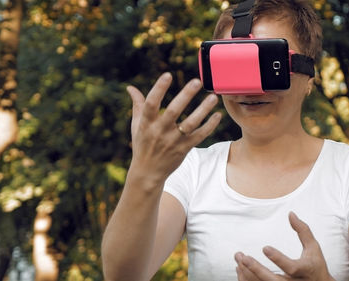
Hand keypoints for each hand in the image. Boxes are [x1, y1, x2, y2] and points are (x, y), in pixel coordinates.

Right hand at [127, 73, 220, 187]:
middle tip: (196, 81)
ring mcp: (173, 141)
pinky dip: (209, 126)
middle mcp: (160, 131)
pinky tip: (217, 115)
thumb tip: (130, 87)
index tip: (168, 75)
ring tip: (213, 97)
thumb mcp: (137, 125)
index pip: (151, 103)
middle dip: (185, 95)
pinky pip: (199, 136)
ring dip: (203, 110)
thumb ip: (137, 105)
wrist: (148, 173)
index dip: (158, 89)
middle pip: (173, 111)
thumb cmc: (142, 144)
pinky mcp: (184, 149)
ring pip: (190, 123)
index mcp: (146, 123)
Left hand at [235, 212, 334, 280]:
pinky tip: (241, 268)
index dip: (278, 259)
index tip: (265, 247)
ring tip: (239, 260)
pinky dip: (249, 279)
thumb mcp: (313, 248)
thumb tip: (291, 214)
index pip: (291, 267)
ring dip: (249, 274)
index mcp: (304, 270)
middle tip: (244, 258)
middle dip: (257, 270)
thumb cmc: (315, 265)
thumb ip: (303, 231)